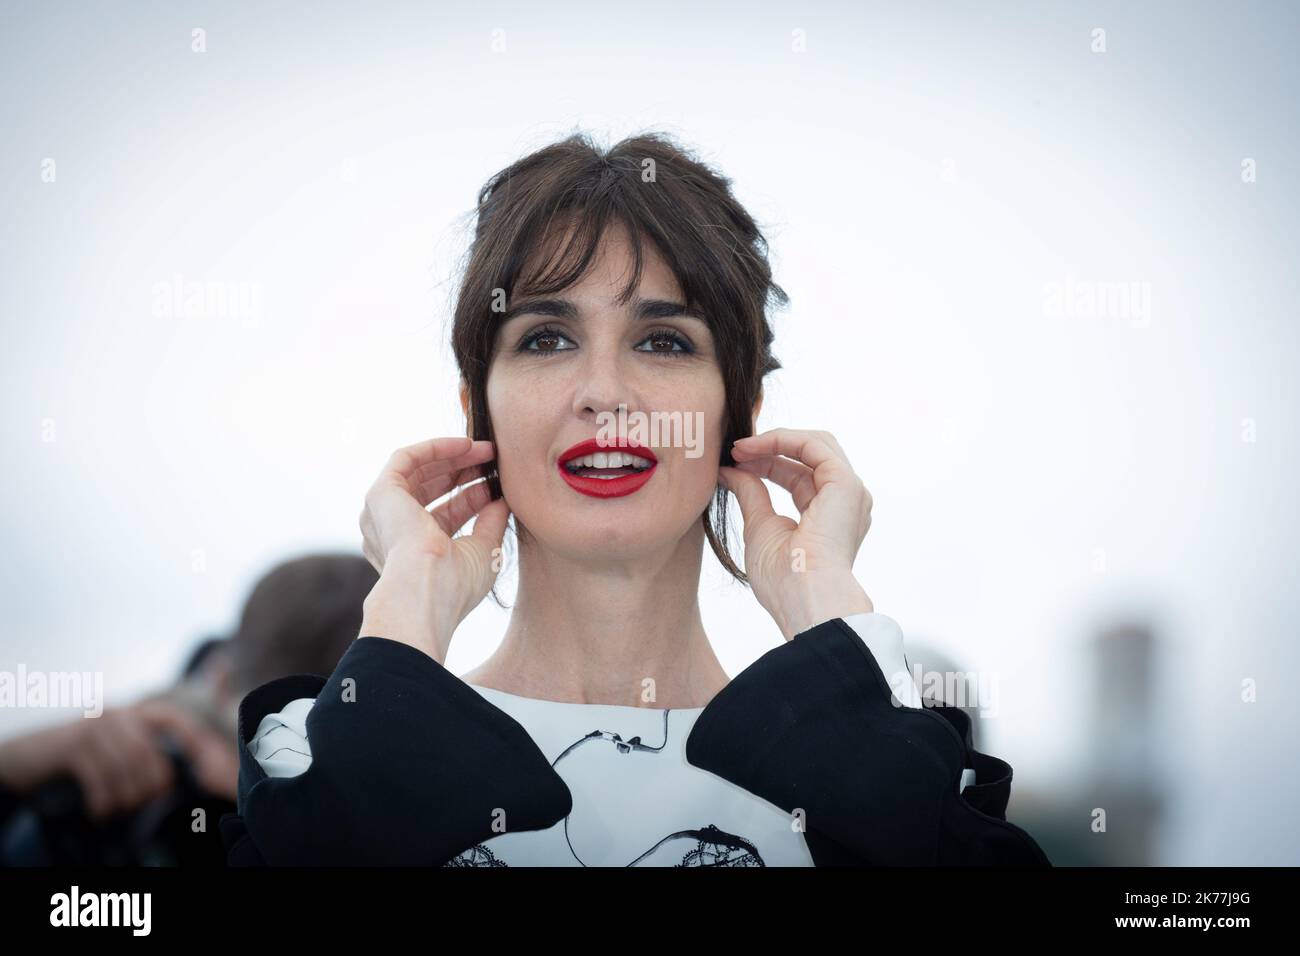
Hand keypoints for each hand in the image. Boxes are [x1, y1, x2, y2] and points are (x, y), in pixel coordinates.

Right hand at [0, 700, 231, 818]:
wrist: (25, 758)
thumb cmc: (74, 760)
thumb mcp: (109, 750)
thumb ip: (137, 756)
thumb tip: (171, 783)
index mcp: (131, 714)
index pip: (172, 720)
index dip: (189, 739)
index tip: (198, 766)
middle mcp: (117, 714)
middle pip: (149, 751)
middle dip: (153, 783)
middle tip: (147, 804)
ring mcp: (94, 727)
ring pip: (126, 764)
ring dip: (127, 795)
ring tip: (122, 810)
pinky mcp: (72, 745)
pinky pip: (99, 775)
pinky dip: (104, 799)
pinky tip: (101, 810)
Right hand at [358, 436, 510, 661]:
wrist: (426, 592)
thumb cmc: (454, 585)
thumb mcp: (483, 551)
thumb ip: (490, 523)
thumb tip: (502, 501)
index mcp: (414, 551)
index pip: (444, 514)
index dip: (472, 497)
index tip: (498, 487)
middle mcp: (393, 531)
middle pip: (430, 489)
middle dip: (464, 473)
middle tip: (493, 461)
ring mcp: (384, 512)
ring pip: (418, 471)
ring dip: (453, 457)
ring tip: (486, 450)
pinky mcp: (381, 493)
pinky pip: (405, 458)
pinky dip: (435, 448)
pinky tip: (464, 445)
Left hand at [717, 428, 874, 639]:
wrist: (803, 598)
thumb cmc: (783, 578)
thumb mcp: (760, 527)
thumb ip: (751, 493)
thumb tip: (729, 470)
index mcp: (827, 517)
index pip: (797, 476)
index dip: (766, 464)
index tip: (733, 462)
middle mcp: (844, 502)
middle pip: (809, 456)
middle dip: (770, 448)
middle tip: (734, 450)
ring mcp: (849, 492)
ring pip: (815, 445)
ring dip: (775, 440)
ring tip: (740, 448)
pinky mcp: (846, 484)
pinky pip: (815, 446)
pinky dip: (784, 440)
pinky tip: (754, 447)